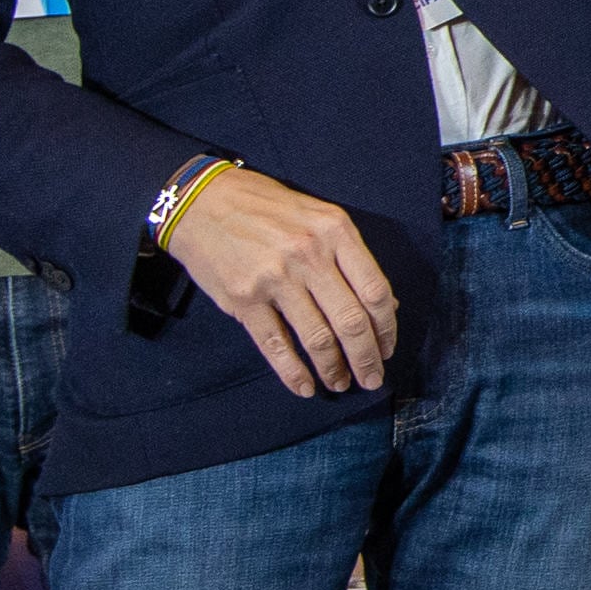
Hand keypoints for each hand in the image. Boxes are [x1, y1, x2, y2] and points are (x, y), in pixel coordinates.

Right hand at [163, 165, 400, 396]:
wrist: (203, 202)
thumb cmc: (267, 207)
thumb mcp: (319, 216)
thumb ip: (351, 256)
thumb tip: (385, 305)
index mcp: (336, 230)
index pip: (375, 290)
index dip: (386, 328)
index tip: (387, 348)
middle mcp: (309, 254)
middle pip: (351, 320)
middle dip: (366, 358)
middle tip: (372, 379)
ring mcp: (275, 278)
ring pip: (317, 338)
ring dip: (333, 369)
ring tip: (340, 383)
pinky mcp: (243, 299)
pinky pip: (276, 345)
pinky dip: (294, 373)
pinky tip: (305, 387)